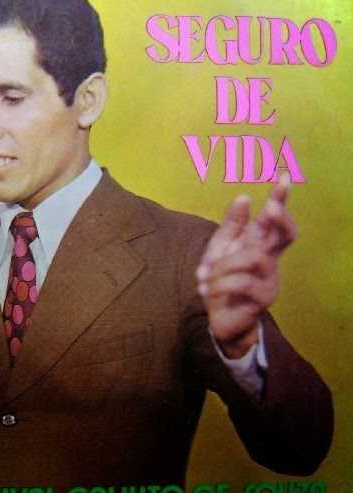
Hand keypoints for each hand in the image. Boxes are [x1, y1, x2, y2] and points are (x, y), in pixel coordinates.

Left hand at [196, 176, 296, 357]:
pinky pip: (241, 282)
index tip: (283, 176)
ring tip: (205, 277)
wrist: (219, 317)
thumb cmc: (220, 279)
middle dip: (280, 217)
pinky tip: (206, 290)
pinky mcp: (262, 297)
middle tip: (269, 208)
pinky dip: (219, 284)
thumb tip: (244, 197)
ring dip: (223, 265)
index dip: (280, 198)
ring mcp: (269, 278)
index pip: (274, 219)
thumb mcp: (219, 248)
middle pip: (287, 234)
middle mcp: (269, 258)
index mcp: (258, 244)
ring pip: (252, 258)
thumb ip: (231, 224)